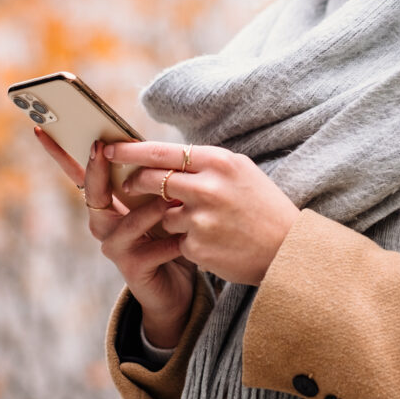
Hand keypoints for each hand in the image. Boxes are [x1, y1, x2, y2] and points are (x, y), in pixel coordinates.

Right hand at [34, 128, 194, 347]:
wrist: (178, 287)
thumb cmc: (168, 237)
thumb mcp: (160, 203)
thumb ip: (152, 180)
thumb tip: (152, 145)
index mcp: (108, 204)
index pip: (79, 174)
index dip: (59, 153)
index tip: (43, 129)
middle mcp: (104, 224)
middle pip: (94, 194)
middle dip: (97, 171)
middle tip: (100, 147)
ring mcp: (115, 248)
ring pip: (127, 224)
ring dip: (148, 211)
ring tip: (170, 200)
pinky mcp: (132, 269)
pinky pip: (151, 252)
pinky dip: (170, 243)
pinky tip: (186, 238)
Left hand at [105, 141, 299, 285]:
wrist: (289, 250)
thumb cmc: (264, 207)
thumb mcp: (240, 171)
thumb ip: (204, 164)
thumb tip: (164, 158)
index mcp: (218, 162)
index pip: (161, 152)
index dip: (130, 151)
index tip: (110, 149)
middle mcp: (207, 188)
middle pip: (151, 180)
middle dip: (135, 182)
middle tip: (129, 184)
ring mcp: (200, 219)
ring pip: (162, 214)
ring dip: (171, 218)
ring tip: (205, 222)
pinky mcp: (197, 247)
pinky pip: (177, 240)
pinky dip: (188, 241)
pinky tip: (214, 242)